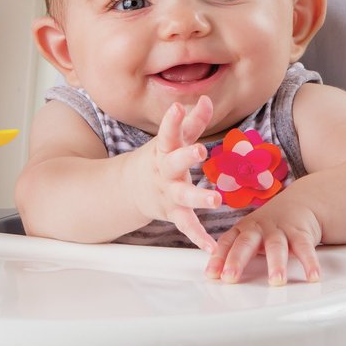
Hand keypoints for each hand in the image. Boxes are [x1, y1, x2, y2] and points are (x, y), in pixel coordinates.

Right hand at [138, 97, 222, 250]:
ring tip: (216, 200)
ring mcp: (168, 193)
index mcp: (164, 150)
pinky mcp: (173, 212)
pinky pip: (186, 225)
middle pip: (174, 163)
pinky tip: (211, 246)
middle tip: (201, 149)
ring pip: (183, 196)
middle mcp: (164, 171)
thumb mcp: (172, 140)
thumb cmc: (159, 159)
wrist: (130, 189)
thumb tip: (206, 99)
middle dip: (187, 156)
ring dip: (199, 197)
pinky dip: (198, 237)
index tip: (177, 107)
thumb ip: (193, 122)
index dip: (172, 120)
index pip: (167, 132)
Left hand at [204, 189, 321, 285]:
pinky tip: (312, 276)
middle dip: (237, 260)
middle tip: (230, 277)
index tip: (211, 275)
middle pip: (246, 243)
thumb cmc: (267, 228)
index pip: (227, 243)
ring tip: (276, 281)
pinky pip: (305, 248)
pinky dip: (310, 262)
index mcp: (243, 229)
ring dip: (276, 264)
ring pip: (276, 246)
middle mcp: (259, 229)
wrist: (299, 204)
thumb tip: (213, 277)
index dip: (217, 258)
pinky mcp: (301, 233)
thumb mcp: (248, 236)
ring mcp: (279, 230)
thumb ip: (233, 253)